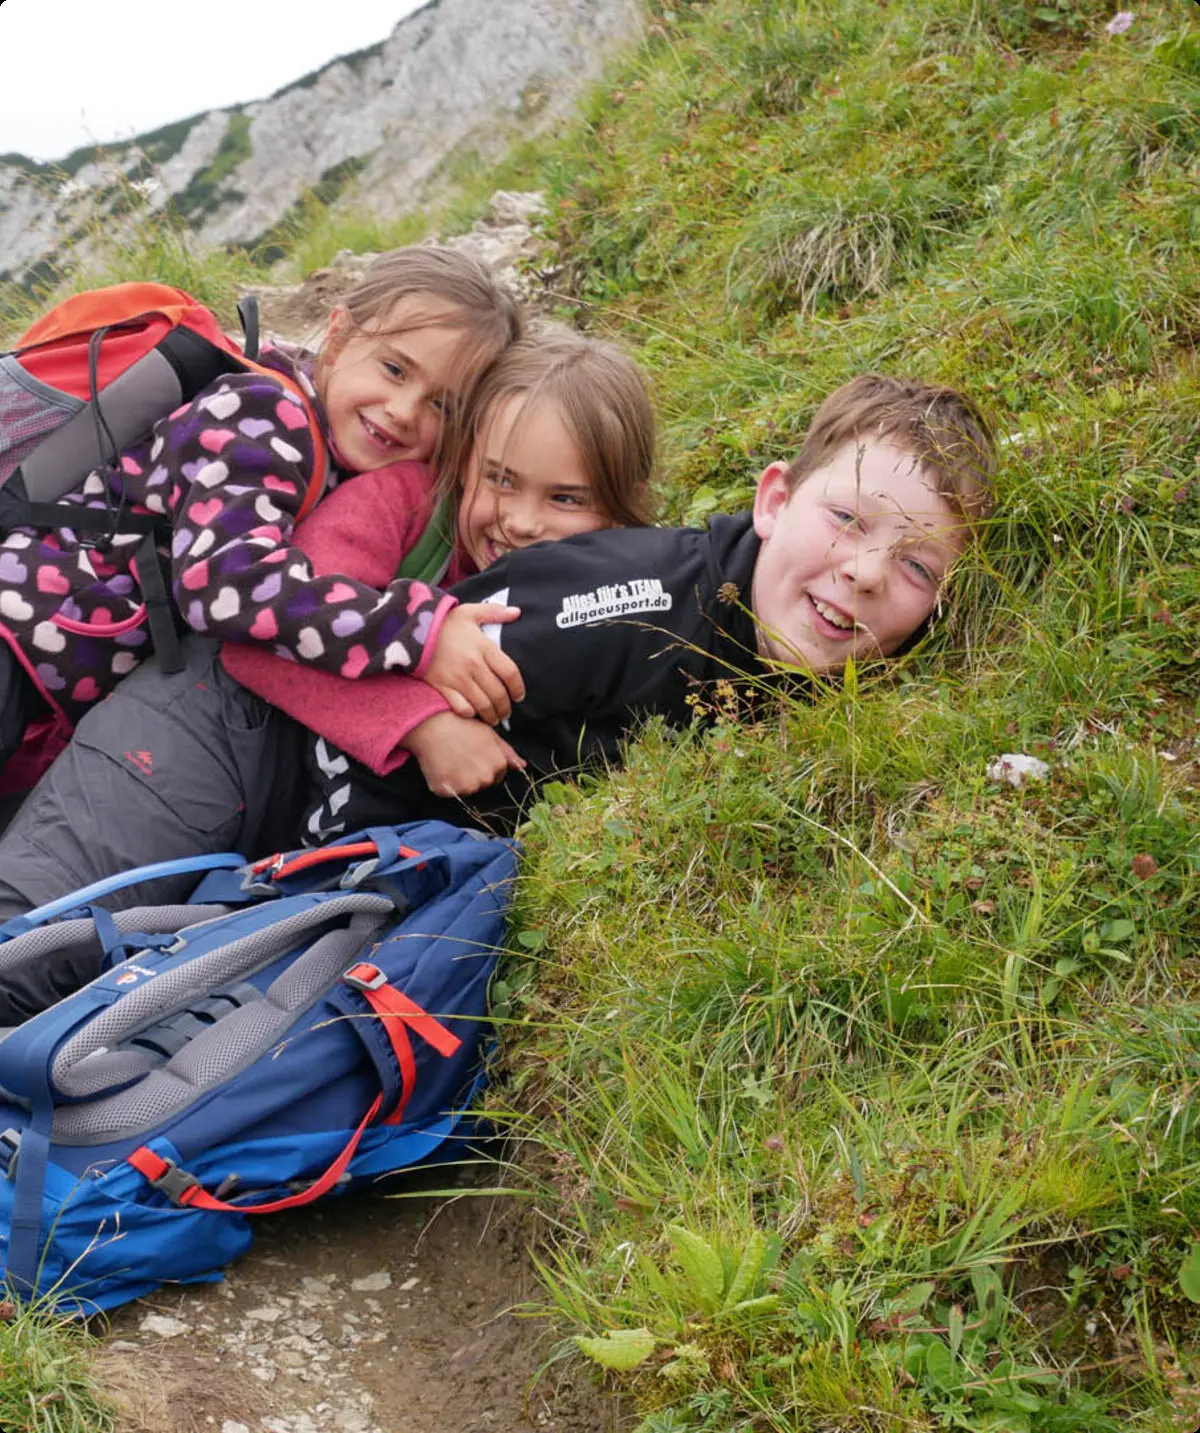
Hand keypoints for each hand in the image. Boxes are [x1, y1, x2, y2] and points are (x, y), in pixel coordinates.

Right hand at [403, 711, 526, 797]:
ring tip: (452, 760)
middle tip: (462, 756)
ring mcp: (465, 787)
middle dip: (476, 774)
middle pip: (484, 784)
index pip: (498, 775)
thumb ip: (507, 752)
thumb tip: (522, 765)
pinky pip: (450, 792)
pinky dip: (446, 784)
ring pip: (467, 789)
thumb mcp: (489, 734)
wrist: (432, 725)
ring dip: (461, 780)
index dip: (486, 764)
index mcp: (498, 765)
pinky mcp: (446, 791)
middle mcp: (484, 779)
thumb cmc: (461, 726)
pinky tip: (442, 766)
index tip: (475, 754)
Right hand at [423, 603, 524, 723]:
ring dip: (492, 715)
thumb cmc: (443, 622)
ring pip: (483, 705)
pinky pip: (462, 708)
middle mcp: (473, 665)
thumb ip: (494, 612)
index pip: (510, 673)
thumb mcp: (469, 612)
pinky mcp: (441, 687)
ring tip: (494, 718)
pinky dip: (470, 714)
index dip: (518, 688)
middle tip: (507, 712)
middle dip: (506, 707)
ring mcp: (457, 678)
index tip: (519, 696)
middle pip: (498, 693)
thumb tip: (517, 612)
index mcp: (483, 647)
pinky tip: (473, 714)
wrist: (410, 630)